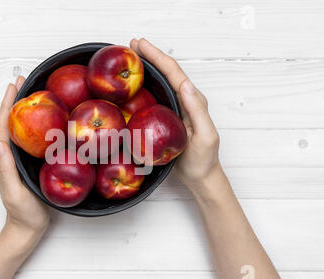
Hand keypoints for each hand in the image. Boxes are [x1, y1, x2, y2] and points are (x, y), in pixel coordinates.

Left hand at [0, 76, 49, 236]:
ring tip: (36, 92)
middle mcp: (12, 155)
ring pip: (24, 129)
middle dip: (17, 100)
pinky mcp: (34, 164)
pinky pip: (36, 140)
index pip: (3, 127)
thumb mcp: (13, 191)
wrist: (28, 227)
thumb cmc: (22, 212)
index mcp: (5, 158)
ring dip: (27, 110)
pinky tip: (50, 120)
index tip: (13, 86)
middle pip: (13, 122)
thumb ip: (5, 170)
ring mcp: (23, 159)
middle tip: (25, 80)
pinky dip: (40, 125)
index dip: (7, 106)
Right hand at [130, 38, 221, 192]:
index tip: (140, 45)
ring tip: (131, 57)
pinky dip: (145, 86)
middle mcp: (184, 100)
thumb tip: (186, 83)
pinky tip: (134, 86)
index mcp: (193, 100)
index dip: (157, 56)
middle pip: (166, 72)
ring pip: (160, 83)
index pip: (174, 73)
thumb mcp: (205, 135)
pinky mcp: (167, 118)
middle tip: (131, 45)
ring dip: (147, 68)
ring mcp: (175, 109)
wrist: (201, 176)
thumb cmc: (204, 159)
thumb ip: (197, 111)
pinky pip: (155, 97)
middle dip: (150, 56)